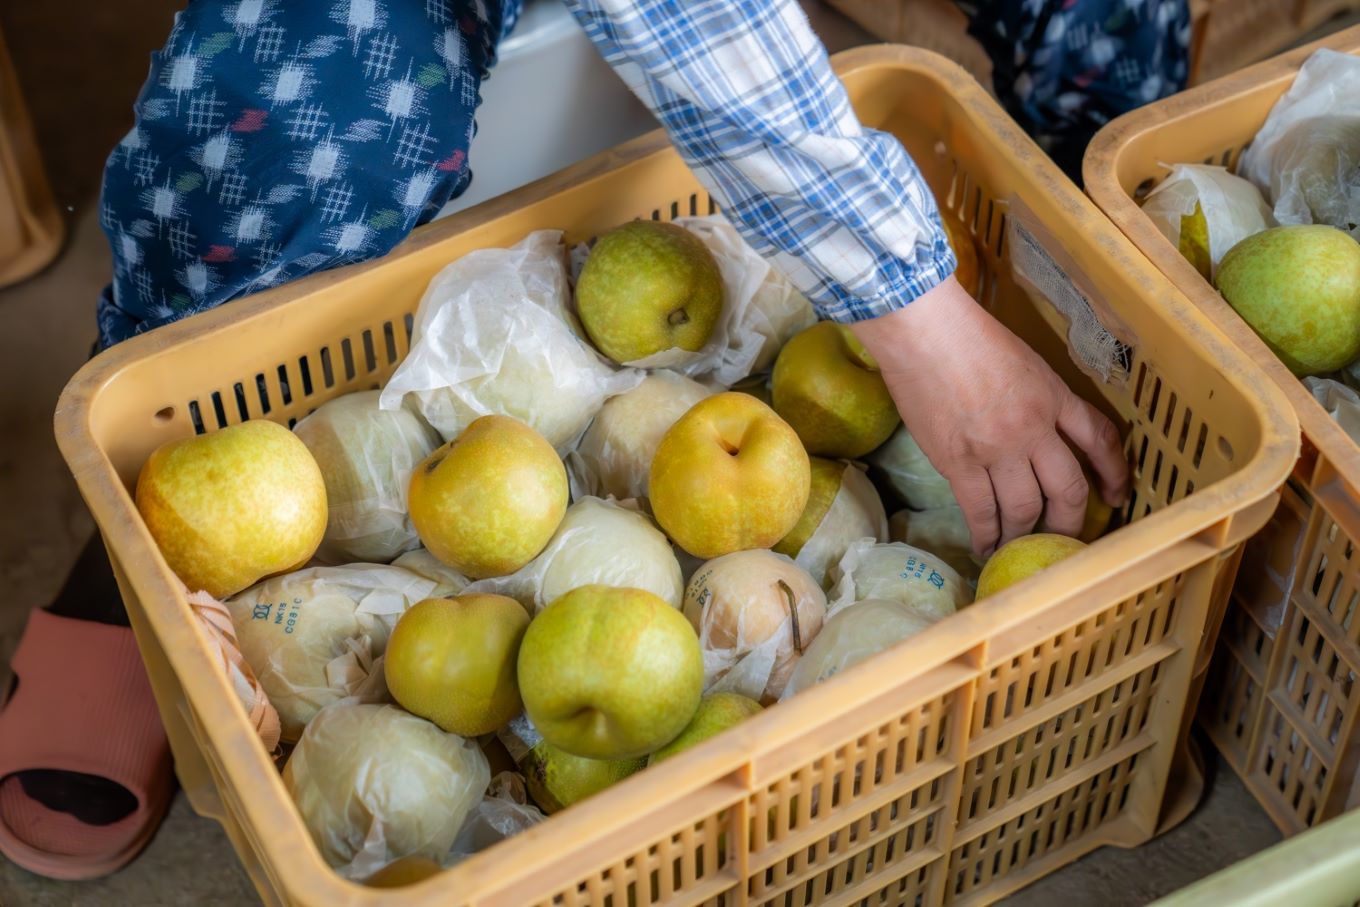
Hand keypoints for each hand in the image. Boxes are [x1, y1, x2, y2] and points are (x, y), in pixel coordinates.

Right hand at [850, 276, 1129, 556]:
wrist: (924, 332)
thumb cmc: (967, 335)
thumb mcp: (1023, 360)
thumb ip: (1037, 395)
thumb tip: (1038, 428)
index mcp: (1054, 396)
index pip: (1100, 440)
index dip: (1114, 473)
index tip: (1115, 497)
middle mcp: (1034, 428)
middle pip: (1068, 489)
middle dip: (1069, 522)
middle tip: (1063, 539)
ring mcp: (997, 449)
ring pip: (1025, 509)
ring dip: (1023, 534)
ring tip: (1017, 548)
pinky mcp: (959, 462)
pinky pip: (980, 511)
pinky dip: (986, 534)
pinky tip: (984, 547)